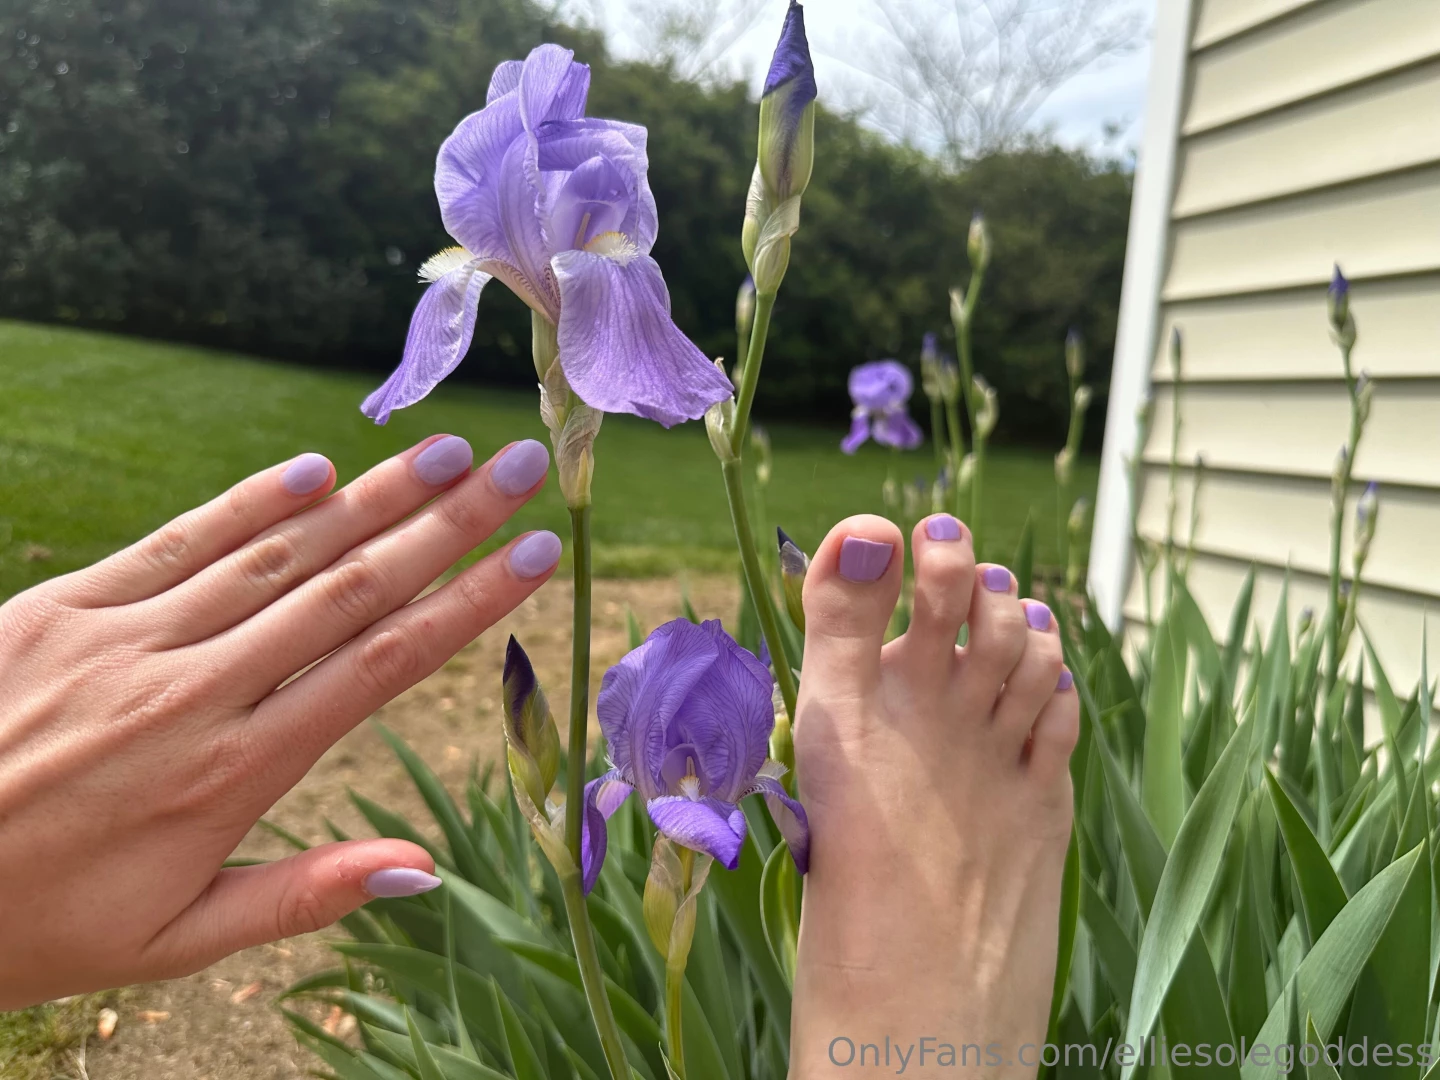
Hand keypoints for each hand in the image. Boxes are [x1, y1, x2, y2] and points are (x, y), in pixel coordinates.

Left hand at [0, 434, 559, 1007]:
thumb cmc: (36, 924)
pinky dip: (249, 503)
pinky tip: (316, 468)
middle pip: (348, 589)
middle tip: (518, 469)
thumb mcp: (171, 943)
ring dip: (370, 497)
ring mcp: (123, 640)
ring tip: (445, 453)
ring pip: (275, 552)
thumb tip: (422, 872)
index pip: (382, 665)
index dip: (470, 601)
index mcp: (232, 774)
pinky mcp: (58, 609)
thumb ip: (301, 898)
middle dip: (447, 523)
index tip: (536, 556)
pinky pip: (174, 542)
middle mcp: (192, 692)